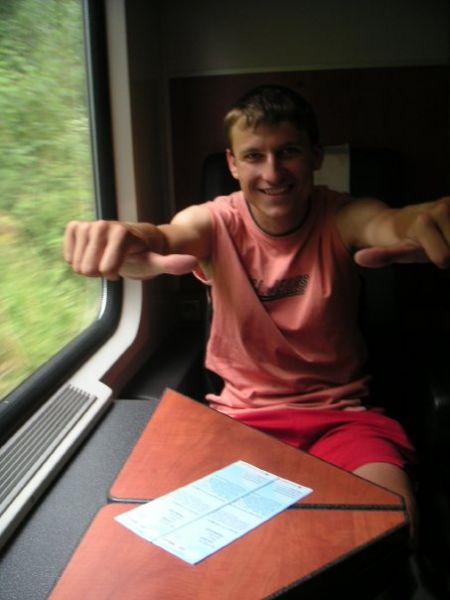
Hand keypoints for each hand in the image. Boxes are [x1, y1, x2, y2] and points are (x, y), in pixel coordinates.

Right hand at [64, 220, 196, 279]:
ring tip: (106, 257)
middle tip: (114, 262)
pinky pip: (67, 254)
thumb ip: (172, 264)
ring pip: (76, 264)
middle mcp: (103, 225)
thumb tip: (191, 263)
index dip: (113, 272)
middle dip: (100, 271)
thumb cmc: (145, 254)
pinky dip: (78, 258)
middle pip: (87, 268)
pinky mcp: (75, 227)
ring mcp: (87, 225)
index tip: (124, 265)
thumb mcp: (158, 262)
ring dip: (91, 266)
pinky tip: (92, 253)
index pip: (104, 267)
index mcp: (122, 234)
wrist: (133, 240)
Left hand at [354, 197, 449, 268]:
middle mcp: (441, 207)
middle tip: (439, 245)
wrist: (403, 219)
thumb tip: (358, 258)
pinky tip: (448, 234)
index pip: (444, 257)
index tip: (433, 254)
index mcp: (423, 221)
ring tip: (444, 239)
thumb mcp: (393, 250)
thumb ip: (382, 255)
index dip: (441, 260)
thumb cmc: (399, 239)